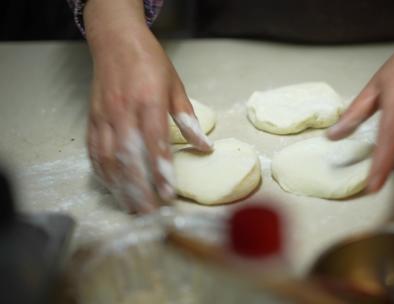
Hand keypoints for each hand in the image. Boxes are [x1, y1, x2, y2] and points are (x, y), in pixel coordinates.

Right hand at [84, 1, 211, 212]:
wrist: (116, 41)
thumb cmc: (150, 62)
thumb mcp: (176, 87)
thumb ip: (188, 120)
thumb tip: (205, 148)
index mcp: (149, 102)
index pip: (154, 144)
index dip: (160, 171)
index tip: (168, 195)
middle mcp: (123, 112)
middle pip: (129, 158)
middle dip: (139, 189)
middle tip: (150, 212)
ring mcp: (104, 117)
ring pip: (108, 160)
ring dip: (119, 187)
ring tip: (132, 208)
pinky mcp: (93, 119)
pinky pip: (94, 152)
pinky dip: (103, 173)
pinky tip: (112, 187)